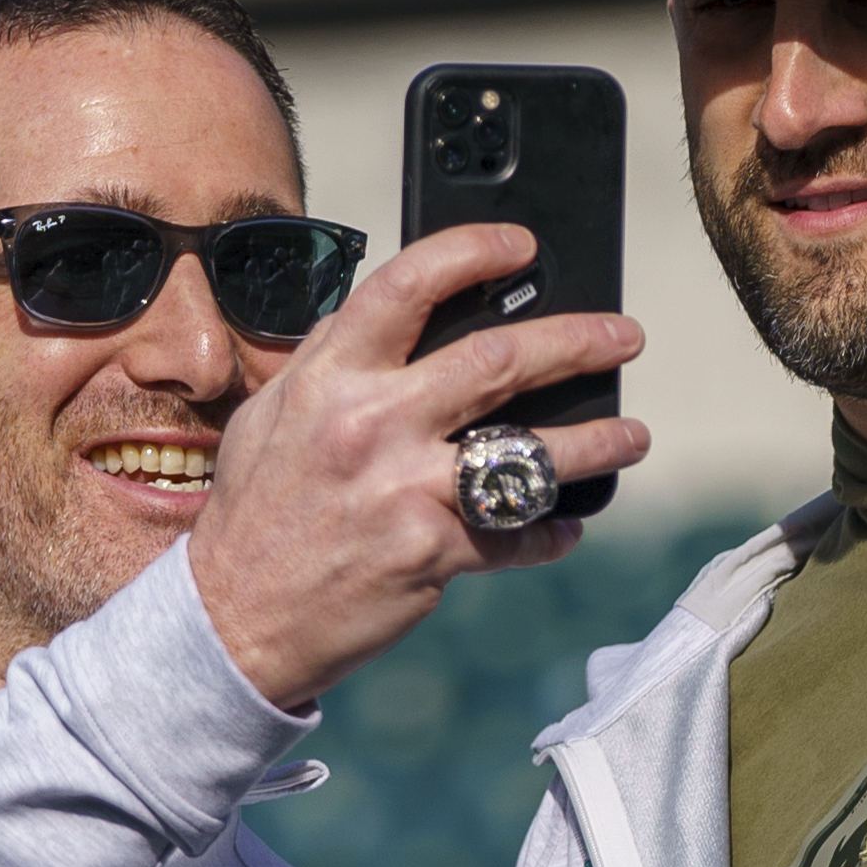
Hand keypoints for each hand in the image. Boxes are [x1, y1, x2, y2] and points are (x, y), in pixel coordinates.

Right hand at [186, 224, 649, 708]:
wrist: (233, 618)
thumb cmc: (257, 512)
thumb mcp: (276, 416)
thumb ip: (334, 361)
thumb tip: (397, 313)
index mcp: (330, 379)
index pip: (407, 286)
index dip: (473, 252)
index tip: (522, 247)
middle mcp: (370, 424)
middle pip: (498, 361)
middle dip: (577, 342)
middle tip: (623, 337)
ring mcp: (404, 490)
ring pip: (530, 453)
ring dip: (598, 443)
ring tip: (633, 436)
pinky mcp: (431, 552)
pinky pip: (514, 535)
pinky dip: (548, 531)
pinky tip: (565, 526)